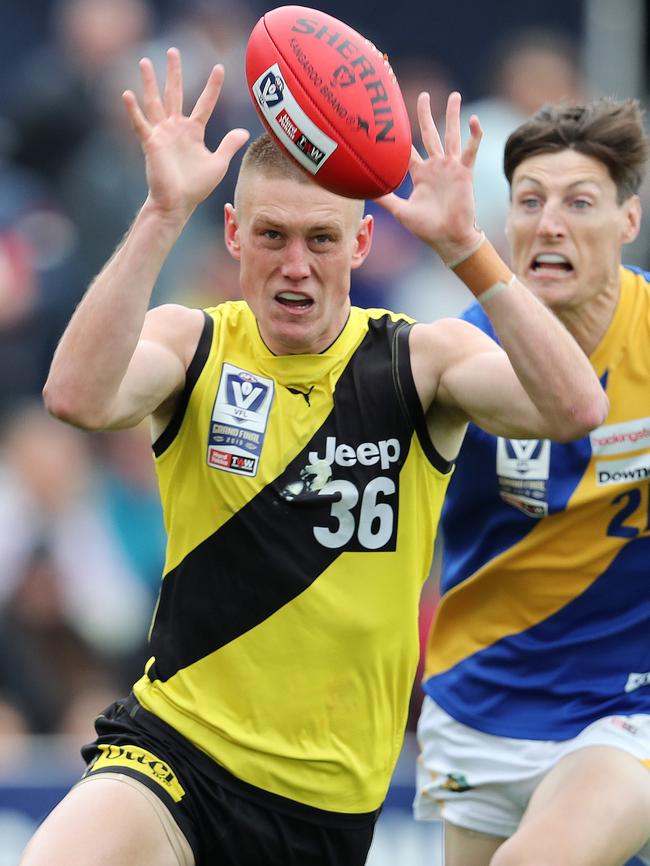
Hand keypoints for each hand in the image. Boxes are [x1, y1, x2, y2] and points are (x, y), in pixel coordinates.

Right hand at [122, 47, 249, 221]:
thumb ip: (229, 145)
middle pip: (175, 94)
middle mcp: (176, 128)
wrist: (178, 204)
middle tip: (174, 51)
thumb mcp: (218, 164)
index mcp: (193, 131)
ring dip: (150, 83)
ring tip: (145, 62)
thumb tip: (244, 131)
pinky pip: (140, 124)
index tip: (219, 67)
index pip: (205, 103)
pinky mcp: (150, 144)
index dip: (213, 87)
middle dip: (174, 73)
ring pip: (155, 102)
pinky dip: (133, 111)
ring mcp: (162, 134)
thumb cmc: (196, 187)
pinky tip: (126, 94)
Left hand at [377, 91, 482, 262]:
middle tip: (423, 95)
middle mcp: (435, 167)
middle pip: (429, 134)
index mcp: (419, 174)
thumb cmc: (426, 228)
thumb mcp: (400, 211)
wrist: (448, 238)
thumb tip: (362, 191)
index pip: (407, 149)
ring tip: (454, 95)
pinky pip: (470, 150)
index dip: (399, 136)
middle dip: (425, 115)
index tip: (391, 119)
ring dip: (453, 115)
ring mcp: (450, 168)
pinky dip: (474, 135)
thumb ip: (384, 198)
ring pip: (451, 135)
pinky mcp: (464, 172)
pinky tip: (474, 120)